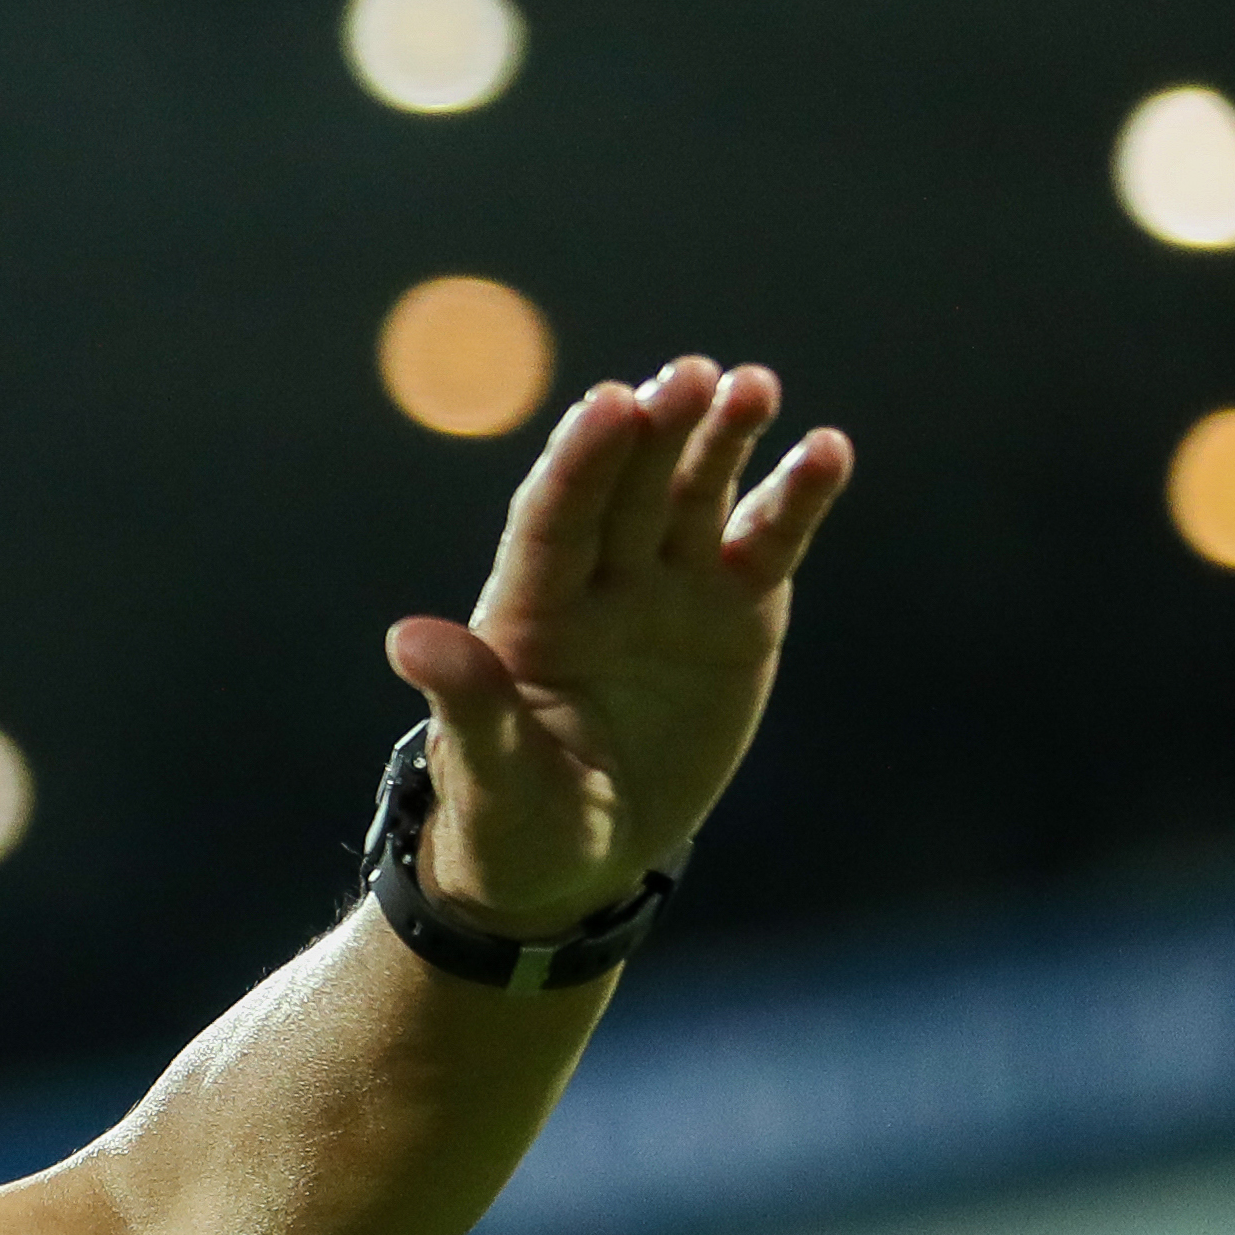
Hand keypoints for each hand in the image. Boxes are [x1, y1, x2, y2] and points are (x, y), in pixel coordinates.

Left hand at [386, 356, 853, 938]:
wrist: (582, 858)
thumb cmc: (515, 821)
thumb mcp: (490, 778)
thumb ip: (468, 705)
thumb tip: (408, 639)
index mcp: (529, 612)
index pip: (552, 521)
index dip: (580, 463)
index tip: (608, 404)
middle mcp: (600, 582)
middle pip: (629, 489)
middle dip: (657, 430)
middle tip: (690, 376)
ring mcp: (671, 588)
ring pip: (697, 495)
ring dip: (725, 439)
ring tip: (753, 388)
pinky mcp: (737, 611)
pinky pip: (768, 542)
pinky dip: (796, 497)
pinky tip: (826, 451)